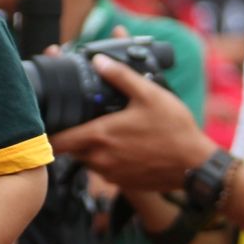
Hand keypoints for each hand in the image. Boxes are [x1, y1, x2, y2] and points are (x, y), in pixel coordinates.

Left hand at [50, 54, 214, 190]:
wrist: (195, 165)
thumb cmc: (174, 129)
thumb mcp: (149, 94)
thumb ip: (121, 75)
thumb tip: (98, 60)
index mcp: (100, 136)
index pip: (57, 140)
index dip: (48, 130)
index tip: (50, 118)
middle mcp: (100, 159)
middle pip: (70, 148)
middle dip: (72, 134)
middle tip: (82, 118)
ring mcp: (110, 174)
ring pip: (87, 159)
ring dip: (90, 147)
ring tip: (107, 130)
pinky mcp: (121, 183)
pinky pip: (104, 170)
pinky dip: (106, 159)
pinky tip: (123, 146)